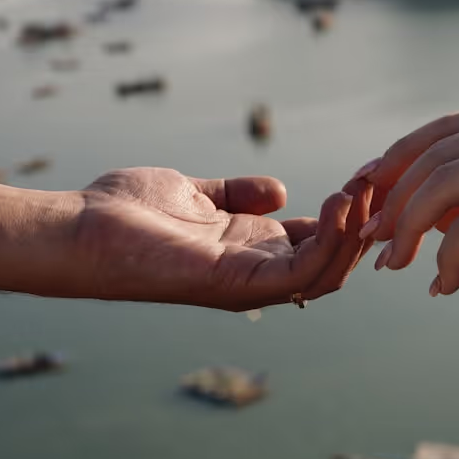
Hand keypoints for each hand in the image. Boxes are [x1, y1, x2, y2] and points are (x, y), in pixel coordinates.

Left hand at [73, 167, 372, 310]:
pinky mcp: (237, 284)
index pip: (318, 241)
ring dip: (353, 231)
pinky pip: (301, 272)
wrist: (80, 229)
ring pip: (327, 272)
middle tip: (378, 180)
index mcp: (250, 251)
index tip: (367, 173)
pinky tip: (338, 203)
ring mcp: (248, 283)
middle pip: (332, 260)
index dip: (347, 210)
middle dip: (361, 221)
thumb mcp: (193, 191)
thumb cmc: (125, 212)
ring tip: (363, 188)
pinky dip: (329, 241)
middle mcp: (255, 271)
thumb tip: (280, 192)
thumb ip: (235, 193)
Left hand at [357, 104, 458, 310]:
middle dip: (395, 200)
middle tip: (373, 239)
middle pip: (436, 155)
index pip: (444, 128)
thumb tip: (423, 210)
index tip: (369, 193)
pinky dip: (448, 259)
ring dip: (409, 229)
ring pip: (445, 186)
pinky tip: (445, 286)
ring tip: (394, 265)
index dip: (398, 158)